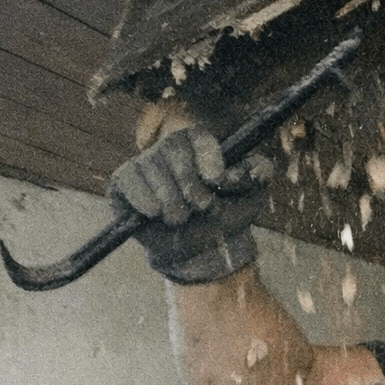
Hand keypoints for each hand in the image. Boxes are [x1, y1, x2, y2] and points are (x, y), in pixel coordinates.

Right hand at [110, 127, 272, 283]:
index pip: (197, 135)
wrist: (199, 250)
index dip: (207, 156)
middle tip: (202, 206)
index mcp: (199, 145)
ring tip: (181, 217)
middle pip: (172, 147)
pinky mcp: (123, 183)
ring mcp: (144, 163)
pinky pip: (129, 182)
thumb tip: (253, 166)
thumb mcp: (253, 195)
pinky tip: (156, 214)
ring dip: (170, 199)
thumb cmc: (225, 215)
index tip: (217, 180)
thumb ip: (260, 173)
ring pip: (151, 166)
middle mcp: (169, 148)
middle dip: (190, 183)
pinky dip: (145, 201)